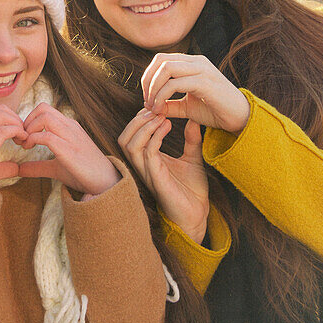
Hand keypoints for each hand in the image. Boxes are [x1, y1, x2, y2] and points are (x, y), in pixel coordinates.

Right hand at [0, 105, 24, 188]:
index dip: (11, 122)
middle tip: (23, 136)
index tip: (19, 136)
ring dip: (18, 124)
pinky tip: (23, 142)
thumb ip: (3, 167)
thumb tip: (17, 167)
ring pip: (2, 115)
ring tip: (23, 139)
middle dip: (16, 119)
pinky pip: (5, 130)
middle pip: (0, 110)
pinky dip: (18, 132)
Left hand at [16, 103, 120, 195]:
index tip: (22, 137)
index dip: (28, 119)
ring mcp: (71, 137)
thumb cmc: (82, 173)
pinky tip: (30, 150)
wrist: (106, 182)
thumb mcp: (56, 167)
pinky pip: (47, 137)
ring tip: (25, 145)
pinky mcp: (70, 150)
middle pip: (43, 108)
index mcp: (68, 127)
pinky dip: (33, 140)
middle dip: (26, 121)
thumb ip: (38, 166)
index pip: (44, 110)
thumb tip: (18, 169)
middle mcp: (70, 127)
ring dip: (29, 129)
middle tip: (21, 139)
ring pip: (45, 117)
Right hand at [119, 111, 207, 242]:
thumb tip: (193, 120)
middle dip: (136, 120)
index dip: (140, 119)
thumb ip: (191, 140)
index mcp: (148, 160)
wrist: (198, 215)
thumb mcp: (193, 158)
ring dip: (143, 126)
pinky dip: (155, 137)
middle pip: (124, 138)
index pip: (131, 135)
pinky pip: (148, 154)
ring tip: (161, 117)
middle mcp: (143, 166)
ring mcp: (147, 173)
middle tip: (156, 109)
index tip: (157, 107)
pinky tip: (167, 127)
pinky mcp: (157, 179)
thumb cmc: (192, 191)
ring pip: (130, 145)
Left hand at [141, 53, 249, 132]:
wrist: (240, 119)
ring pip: (166, 68)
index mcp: (192, 63)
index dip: (148, 77)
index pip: (161, 59)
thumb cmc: (215, 111)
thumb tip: (149, 106)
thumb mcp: (186, 106)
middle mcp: (197, 62)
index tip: (146, 98)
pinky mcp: (205, 82)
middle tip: (147, 101)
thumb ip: (169, 104)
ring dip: (153, 88)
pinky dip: (162, 96)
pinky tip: (160, 109)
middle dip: (147, 81)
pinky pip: (175, 84)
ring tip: (153, 106)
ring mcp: (202, 70)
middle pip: (160, 60)